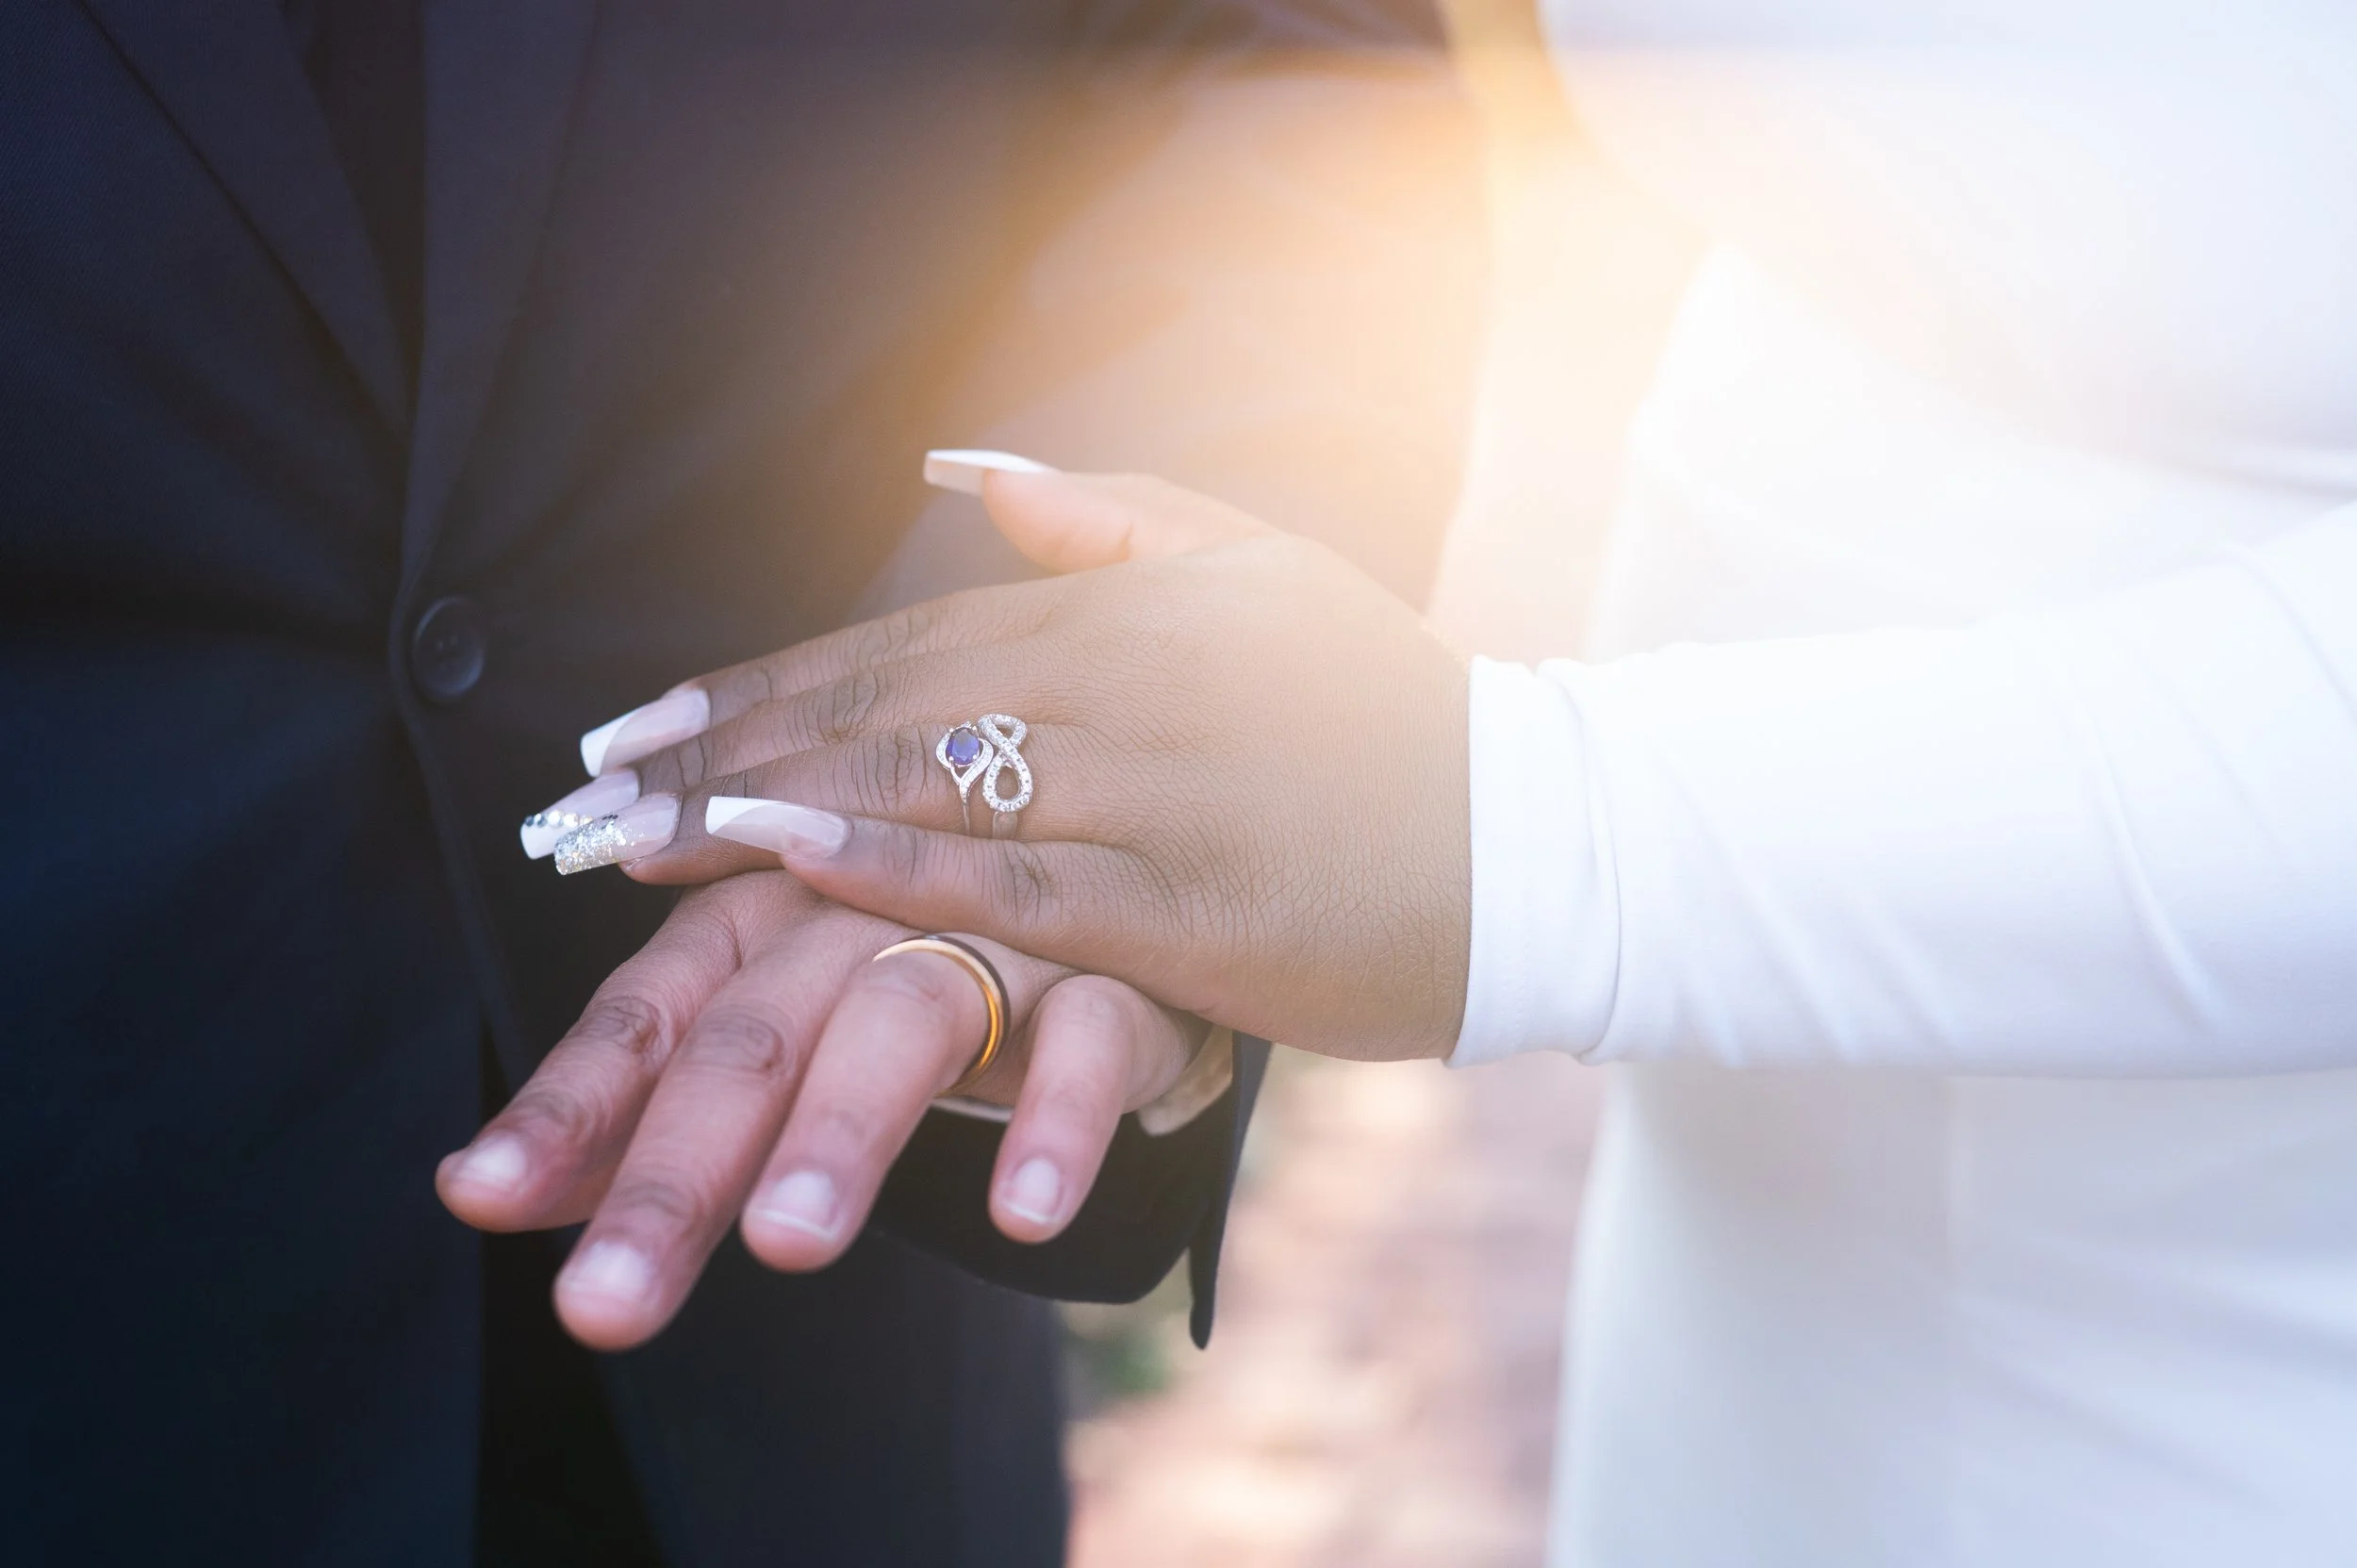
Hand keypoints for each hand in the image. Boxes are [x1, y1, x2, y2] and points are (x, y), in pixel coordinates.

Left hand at [436, 870, 1201, 1349]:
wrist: (1109, 887)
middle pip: (754, 1034)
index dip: (568, 1104)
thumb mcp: (770, 1023)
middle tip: (607, 1300)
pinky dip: (1055, 1122)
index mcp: (760, 916)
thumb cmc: (903, 965)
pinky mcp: (1104, 977)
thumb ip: (641, 1104)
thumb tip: (475, 1188)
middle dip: (675, 1168)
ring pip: (903, 1019)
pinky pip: (1083, 1044)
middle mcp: (857, 913)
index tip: (483, 1196)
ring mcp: (985, 937)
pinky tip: (1021, 1216)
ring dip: (843, 1128)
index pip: (648, 1014)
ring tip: (787, 1246)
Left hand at [603, 471, 1471, 1059]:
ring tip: (622, 845)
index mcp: (1118, 608)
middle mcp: (1115, 681)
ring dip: (754, 814)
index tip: (621, 732)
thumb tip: (962, 474)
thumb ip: (1102, 517)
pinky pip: (1011, 885)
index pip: (891, 646)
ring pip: (921, 790)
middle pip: (873, 714)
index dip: (744, 691)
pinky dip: (892, 870)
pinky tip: (784, 863)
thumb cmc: (1380, 711)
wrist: (1529, 833)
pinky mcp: (1182, 902)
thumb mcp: (1253, 570)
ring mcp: (1148, 788)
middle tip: (573, 801)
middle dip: (709, 761)